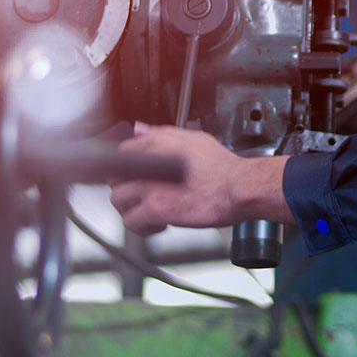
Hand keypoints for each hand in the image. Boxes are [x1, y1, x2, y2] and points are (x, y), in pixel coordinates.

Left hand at [109, 124, 289, 235]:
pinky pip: (132, 222)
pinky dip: (143, 227)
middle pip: (115, 178)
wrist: (241, 188)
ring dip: (133, 209)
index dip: (128, 170)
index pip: (122, 154)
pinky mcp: (156, 208)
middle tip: (145, 198)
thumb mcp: (194, 139)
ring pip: (119, 201)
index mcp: (158, 142)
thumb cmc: (224, 168)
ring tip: (153, 212)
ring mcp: (150, 185)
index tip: (138, 180)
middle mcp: (150, 161)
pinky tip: (160, 223)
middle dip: (128, 190)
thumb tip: (139, 129)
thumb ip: (162, 133)